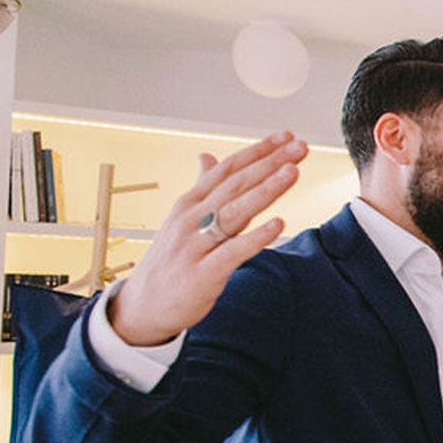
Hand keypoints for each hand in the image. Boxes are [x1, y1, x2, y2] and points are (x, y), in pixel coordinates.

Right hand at [109, 131, 307, 346]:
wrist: (142, 305)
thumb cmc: (171, 260)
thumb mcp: (183, 219)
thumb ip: (202, 188)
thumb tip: (206, 156)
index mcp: (190, 203)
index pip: (228, 169)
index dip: (258, 152)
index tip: (287, 136)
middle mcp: (192, 219)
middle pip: (236, 185)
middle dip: (270, 163)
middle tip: (301, 147)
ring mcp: (196, 245)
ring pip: (235, 212)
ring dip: (265, 190)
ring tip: (292, 172)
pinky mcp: (203, 274)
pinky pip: (233, 252)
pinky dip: (256, 237)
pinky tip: (279, 224)